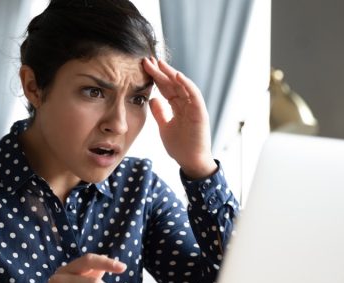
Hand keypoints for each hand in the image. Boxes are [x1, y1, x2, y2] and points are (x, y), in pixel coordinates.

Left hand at [142, 57, 217, 178]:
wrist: (190, 161)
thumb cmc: (180, 146)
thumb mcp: (164, 127)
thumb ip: (160, 113)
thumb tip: (152, 99)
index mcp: (178, 106)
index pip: (166, 88)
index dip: (155, 78)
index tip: (143, 68)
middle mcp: (186, 104)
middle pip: (172, 84)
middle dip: (160, 72)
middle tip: (147, 60)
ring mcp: (194, 107)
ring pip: (182, 86)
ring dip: (171, 73)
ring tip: (159, 63)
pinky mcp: (200, 113)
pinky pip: (194, 95)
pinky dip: (187, 84)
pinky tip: (177, 75)